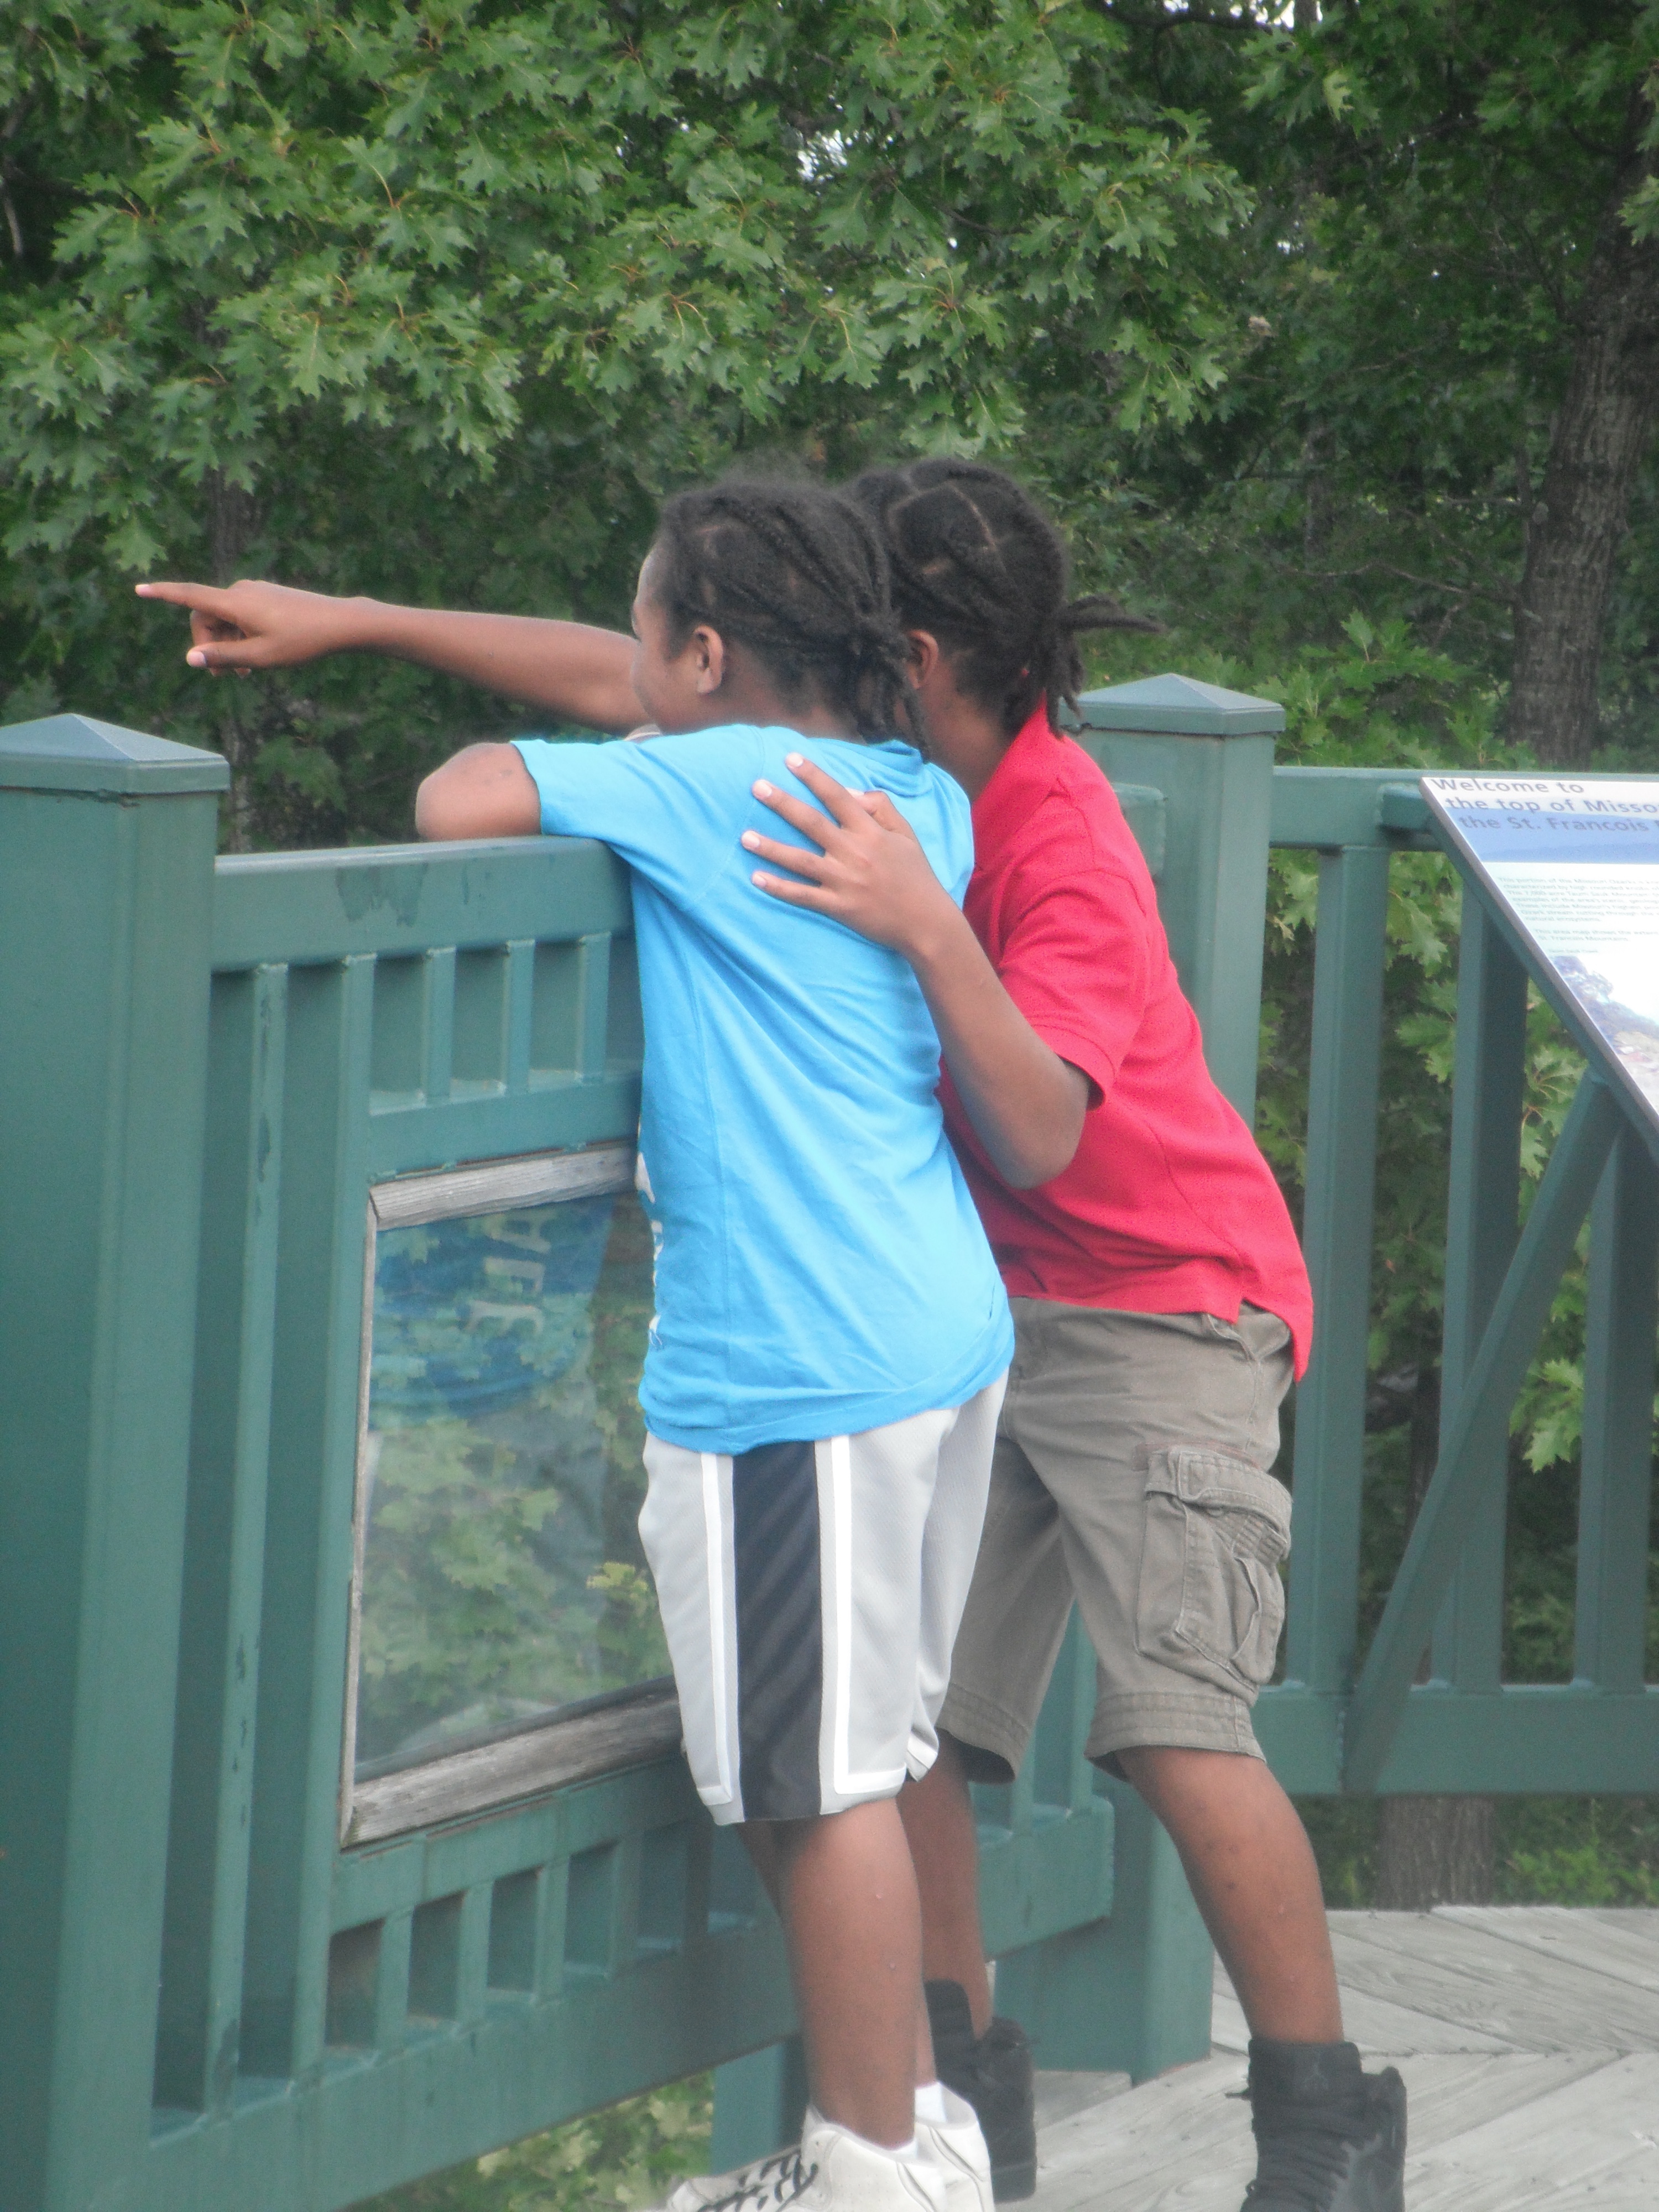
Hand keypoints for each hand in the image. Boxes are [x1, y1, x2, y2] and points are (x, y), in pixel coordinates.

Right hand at [134, 577, 368, 672]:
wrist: (339, 623)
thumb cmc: (302, 641)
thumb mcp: (261, 657)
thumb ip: (224, 657)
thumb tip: (190, 659)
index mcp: (234, 603)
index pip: (190, 596)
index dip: (163, 593)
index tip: (138, 588)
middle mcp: (240, 591)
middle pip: (206, 618)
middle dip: (209, 646)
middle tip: (225, 678)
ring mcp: (254, 592)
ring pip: (225, 619)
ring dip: (228, 644)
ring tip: (247, 672)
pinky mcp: (265, 596)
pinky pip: (241, 615)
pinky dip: (241, 635)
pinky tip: (257, 656)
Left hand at [742, 752, 959, 956]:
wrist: (926, 922)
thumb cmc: (916, 875)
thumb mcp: (906, 834)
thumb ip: (881, 807)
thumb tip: (850, 791)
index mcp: (871, 832)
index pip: (837, 796)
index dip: (813, 776)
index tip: (790, 759)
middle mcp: (855, 852)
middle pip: (811, 822)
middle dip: (782, 802)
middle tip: (756, 787)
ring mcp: (845, 881)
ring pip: (801, 860)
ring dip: (771, 847)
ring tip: (745, 837)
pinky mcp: (839, 907)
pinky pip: (803, 895)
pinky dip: (779, 888)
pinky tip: (756, 878)